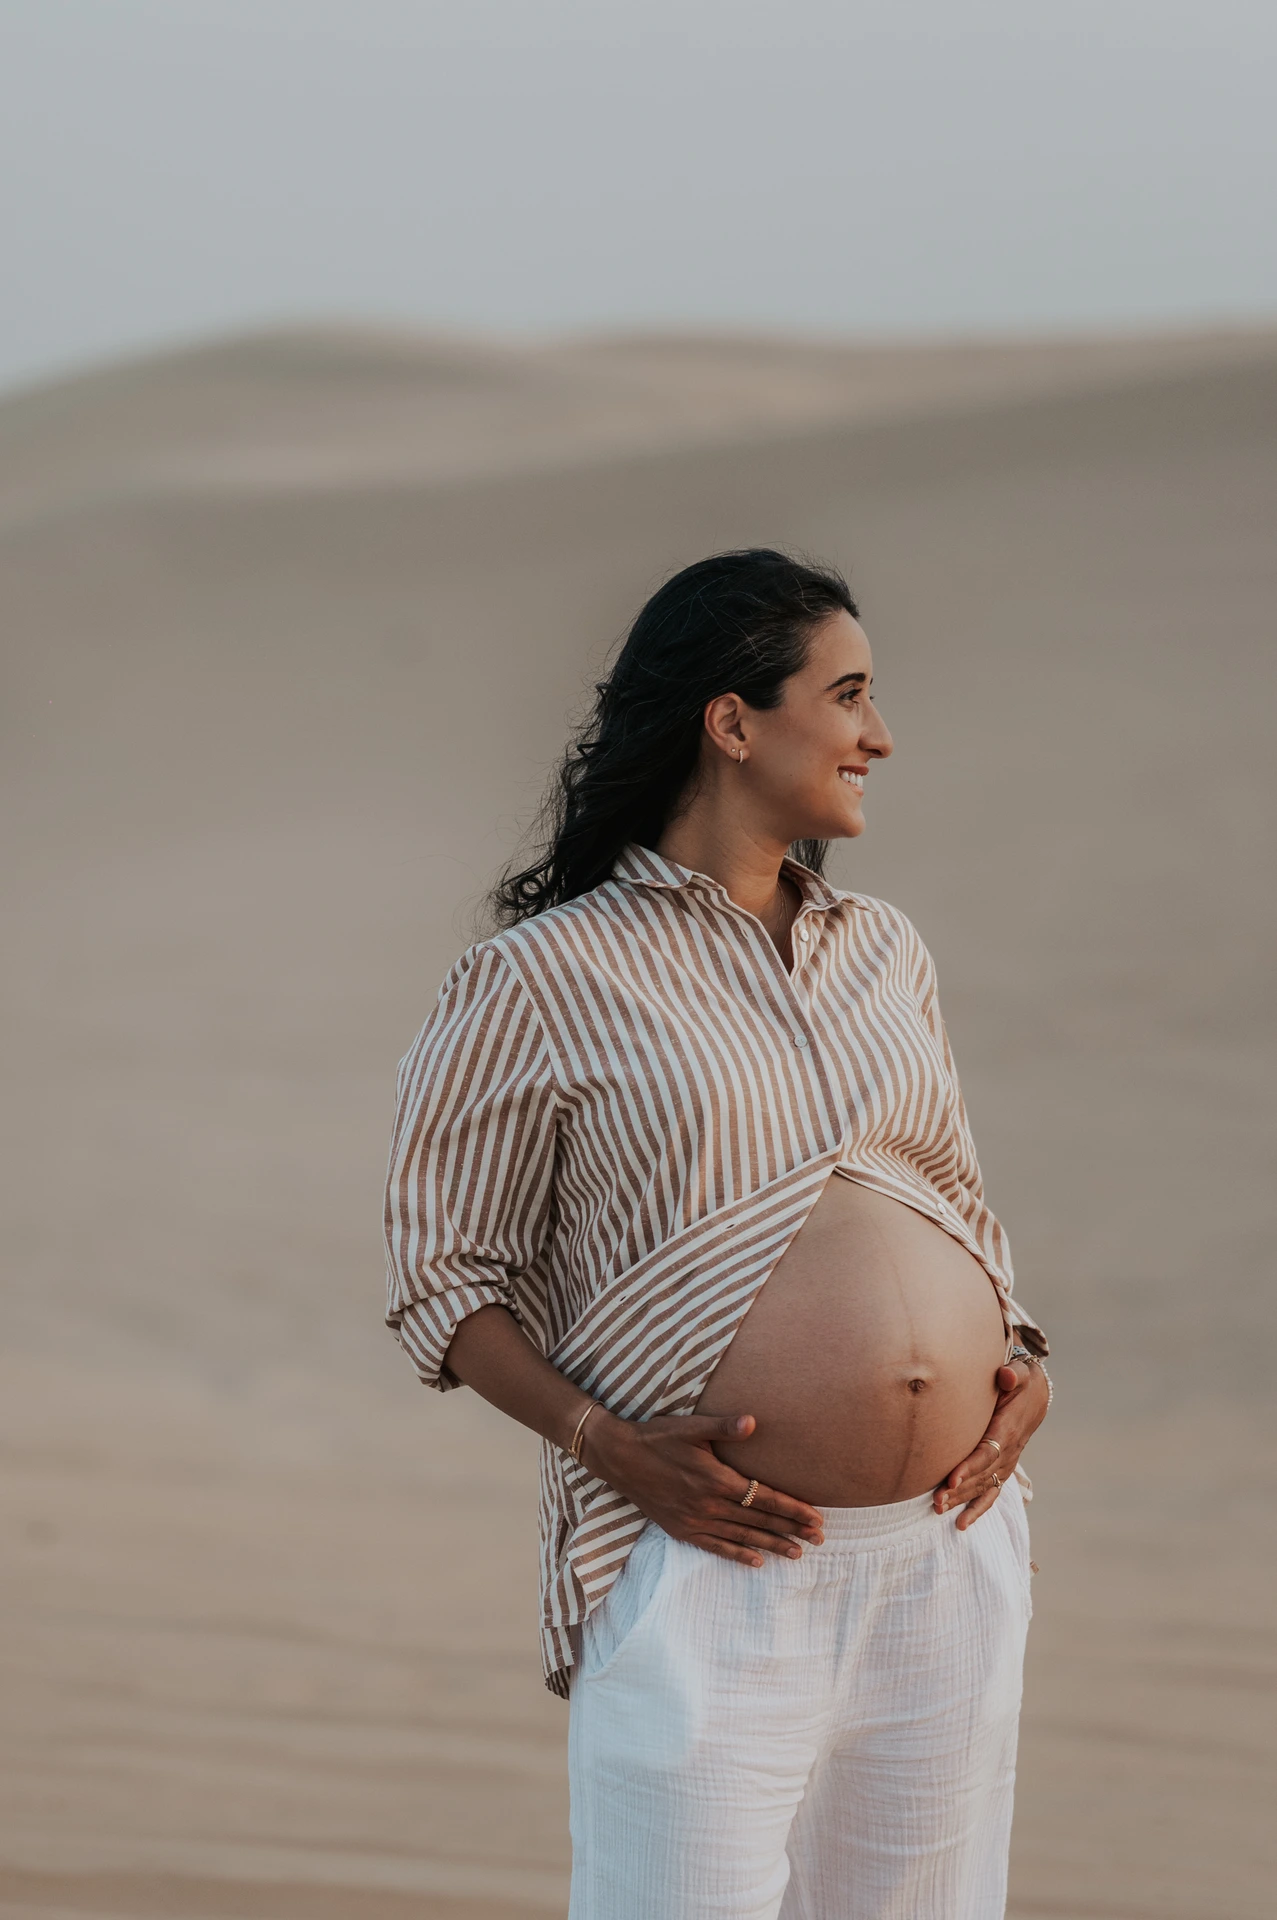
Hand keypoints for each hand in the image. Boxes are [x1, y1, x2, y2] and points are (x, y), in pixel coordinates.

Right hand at [585, 1409, 824, 1566]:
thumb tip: (754, 1423)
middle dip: (791, 1530)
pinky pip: (715, 1547)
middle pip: (759, 1521)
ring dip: (772, 1545)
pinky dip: (737, 1555)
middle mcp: (709, 1505)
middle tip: (820, 1540)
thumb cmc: (657, 1437)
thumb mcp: (690, 1427)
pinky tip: (756, 1562)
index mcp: (716, 1479)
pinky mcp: (681, 1530)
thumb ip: (724, 1426)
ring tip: (797, 1554)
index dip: (793, 1509)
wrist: (619, 1458)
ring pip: (742, 1537)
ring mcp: (695, 1521)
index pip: (764, 1497)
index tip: (816, 1518)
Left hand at [934, 1359, 1048, 1529]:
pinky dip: (977, 1509)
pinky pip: (990, 1493)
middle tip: (936, 1501)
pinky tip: (961, 1524)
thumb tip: (1005, 1375)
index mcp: (1008, 1430)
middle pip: (982, 1476)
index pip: (987, 1453)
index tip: (951, 1478)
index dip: (970, 1467)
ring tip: (937, 1510)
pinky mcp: (1001, 1469)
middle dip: (959, 1490)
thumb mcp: (1020, 1373)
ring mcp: (1006, 1463)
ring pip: (983, 1487)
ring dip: (961, 1501)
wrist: (1037, 1396)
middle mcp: (1008, 1452)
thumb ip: (1013, 1374)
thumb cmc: (1021, 1382)